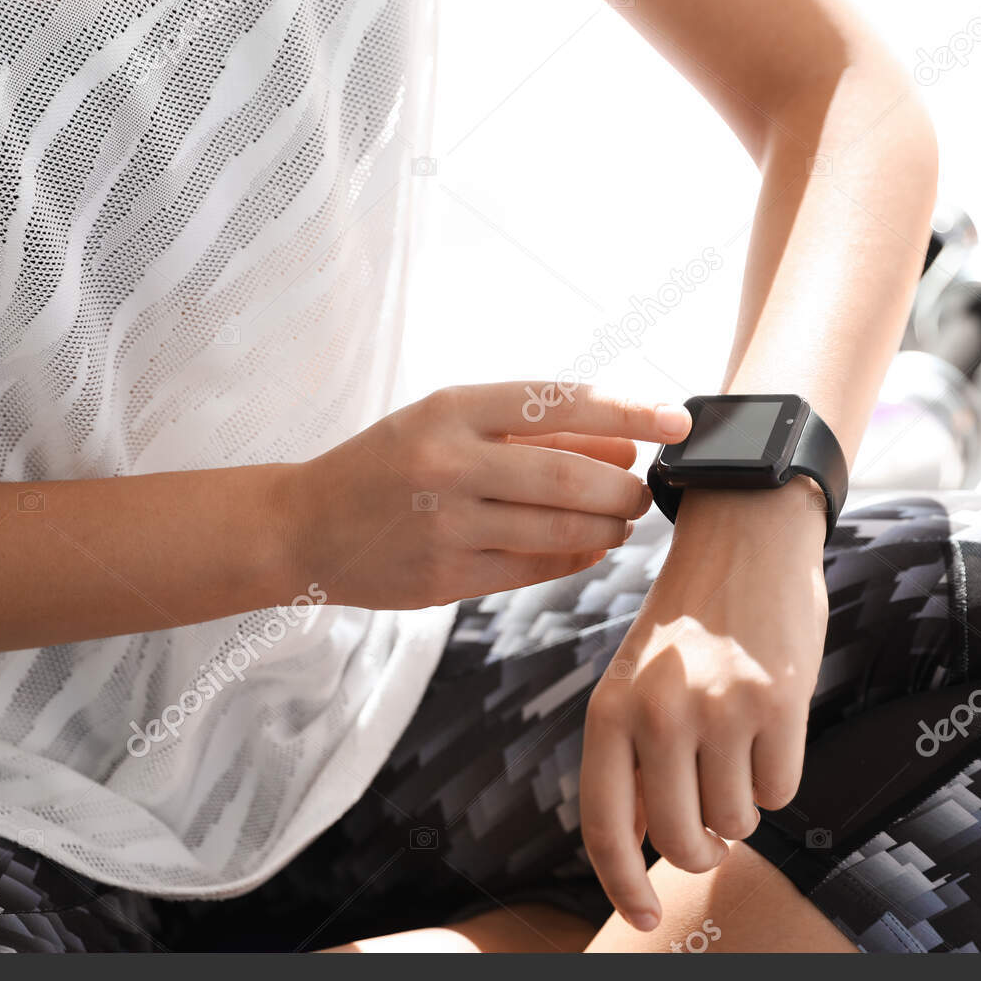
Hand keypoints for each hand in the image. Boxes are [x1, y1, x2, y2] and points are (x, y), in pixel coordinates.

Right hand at [292, 382, 691, 608]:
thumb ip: (533, 431)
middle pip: (570, 475)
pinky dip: (575, 556)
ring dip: (607, 526)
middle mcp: (448, 464)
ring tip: (620, 519)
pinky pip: (535, 569)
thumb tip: (625, 438)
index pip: (560, 402)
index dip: (629, 408)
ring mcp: (447, 526)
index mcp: (450, 410)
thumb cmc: (389, 465)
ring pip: (561, 529)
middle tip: (642, 490)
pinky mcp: (446, 579)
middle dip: (624, 486)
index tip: (676, 419)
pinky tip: (587, 545)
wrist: (304, 526)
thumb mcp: (448, 425)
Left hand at [580, 486, 827, 929]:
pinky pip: (783, 791)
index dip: (625, 885)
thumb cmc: (689, 622)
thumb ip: (633, 761)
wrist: (744, 535)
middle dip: (703, 846)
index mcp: (609, 712)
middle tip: (714, 828)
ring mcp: (719, 709)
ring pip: (739, 820)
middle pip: (682, 841)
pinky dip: (779, 774)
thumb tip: (640, 847)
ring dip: (744, 803)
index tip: (647, 919)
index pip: (606, 828)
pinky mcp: (778, 702)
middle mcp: (658, 714)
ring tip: (739, 747)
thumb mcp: (636, 682)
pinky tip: (770, 726)